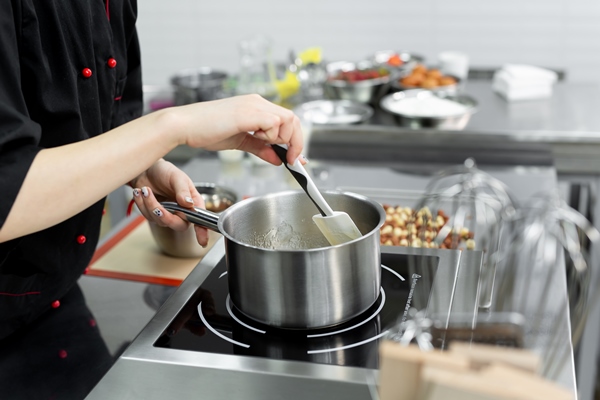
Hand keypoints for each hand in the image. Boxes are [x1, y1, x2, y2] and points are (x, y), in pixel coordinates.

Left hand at [130, 159, 208, 245]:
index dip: (202, 231)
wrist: (146, 169)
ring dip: (149, 205)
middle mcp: (182, 211)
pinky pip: (148, 216)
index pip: (200, 219)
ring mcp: (168, 213)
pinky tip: (139, 193)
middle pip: (178, 225)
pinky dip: (142, 204)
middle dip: (165, 217)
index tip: (202, 240)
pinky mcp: (154, 214)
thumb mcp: (177, 177)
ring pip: (160, 220)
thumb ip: (183, 191)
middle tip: (157, 207)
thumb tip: (188, 204)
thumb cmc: (165, 171)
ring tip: (144, 190)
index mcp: (192, 202)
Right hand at [172, 94, 303, 164]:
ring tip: (261, 143)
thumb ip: (260, 149)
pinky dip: (270, 136)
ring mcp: (253, 105)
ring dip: (280, 138)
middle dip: (295, 142)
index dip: (295, 140)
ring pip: (287, 120)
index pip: (287, 119)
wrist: (184, 126)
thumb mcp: (240, 142)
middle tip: (289, 159)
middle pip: (293, 119)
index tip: (295, 158)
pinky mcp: (248, 113)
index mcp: (255, 106)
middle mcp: (257, 102)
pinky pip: (273, 122)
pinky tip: (254, 138)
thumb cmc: (205, 130)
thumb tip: (278, 159)